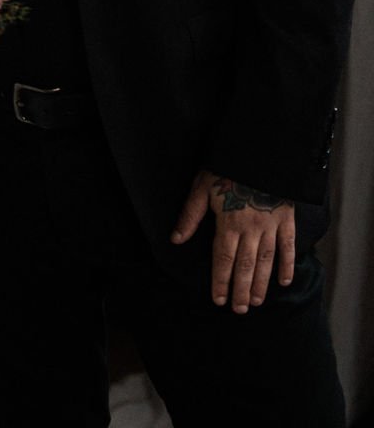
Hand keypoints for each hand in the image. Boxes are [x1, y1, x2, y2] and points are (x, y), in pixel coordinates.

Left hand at [171, 168, 295, 312]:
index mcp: (228, 223)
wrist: (260, 152)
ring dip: (260, 284)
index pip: (223, 259)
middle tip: (238, 310)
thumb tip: (176, 239)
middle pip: (244, 266)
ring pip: (265, 261)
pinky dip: (287, 265)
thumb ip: (190, 215)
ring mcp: (271, 226)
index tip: (218, 299)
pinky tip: (283, 282)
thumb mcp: (202, 187)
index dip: (220, 281)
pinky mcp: (286, 219)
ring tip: (255, 302)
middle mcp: (251, 230)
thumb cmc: (226, 167)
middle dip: (240, 290)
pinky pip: (288, 247)